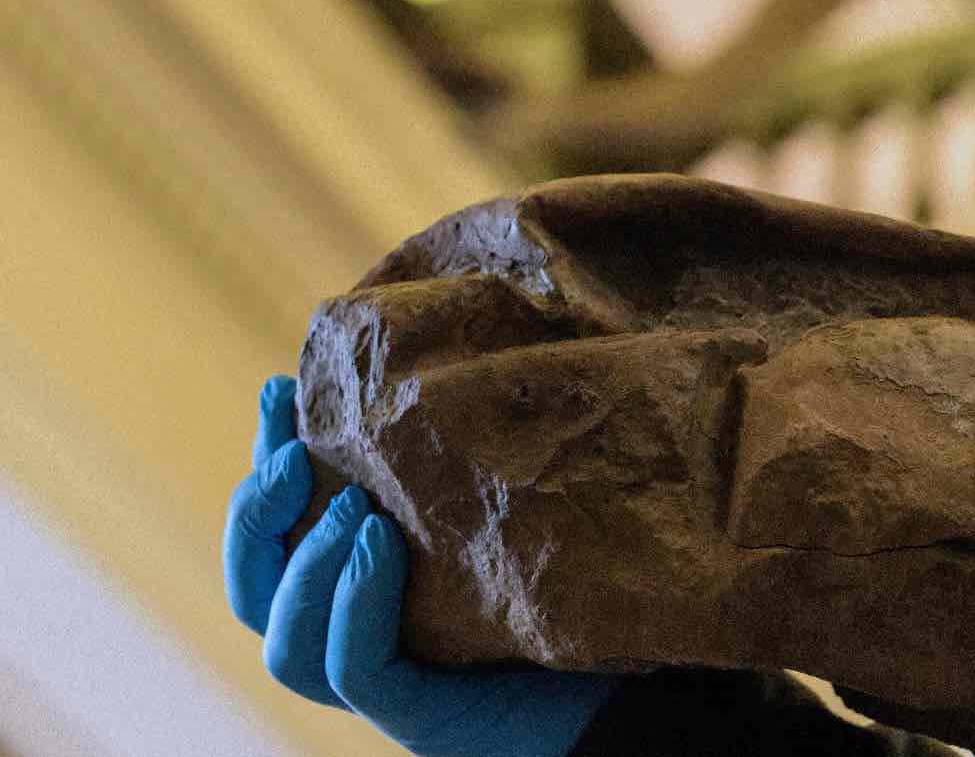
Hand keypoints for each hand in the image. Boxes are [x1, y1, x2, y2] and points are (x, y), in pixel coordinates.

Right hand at [223, 376, 617, 756]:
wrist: (625, 680)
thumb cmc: (568, 581)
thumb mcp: (501, 503)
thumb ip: (461, 458)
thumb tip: (444, 354)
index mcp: (357, 583)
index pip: (276, 529)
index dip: (264, 461)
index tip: (281, 388)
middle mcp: (354, 635)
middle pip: (254, 589)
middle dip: (257, 516)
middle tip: (293, 452)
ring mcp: (383, 681)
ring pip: (287, 643)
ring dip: (307, 567)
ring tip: (355, 506)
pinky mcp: (420, 714)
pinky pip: (355, 670)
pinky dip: (354, 606)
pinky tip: (380, 547)